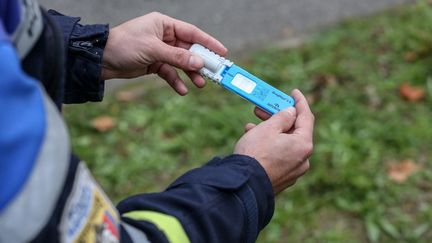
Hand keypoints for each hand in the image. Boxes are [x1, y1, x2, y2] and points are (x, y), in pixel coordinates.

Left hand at [101, 12, 226, 94]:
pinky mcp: (154, 64)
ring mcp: (160, 51)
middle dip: (200, 63)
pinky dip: (175, 81)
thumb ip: (177, 57)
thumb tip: (199, 64)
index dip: (208, 42)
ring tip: (200, 84)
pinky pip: (169, 73)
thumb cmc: (124, 46)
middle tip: (213, 74)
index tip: (222, 52)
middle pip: (189, 50)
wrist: (101, 60)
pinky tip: (182, 90)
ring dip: (190, 74)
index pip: (192, 32)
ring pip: (181, 63)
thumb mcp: (153, 50)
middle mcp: (164, 36)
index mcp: (164, 25)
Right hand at [234, 89, 313, 193]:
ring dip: (270, 132)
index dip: (300, 102)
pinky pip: (279, 156)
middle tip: (265, 108)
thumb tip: (291, 113)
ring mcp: (293, 171)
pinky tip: (253, 140)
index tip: (294, 92)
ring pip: (284, 144)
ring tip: (252, 126)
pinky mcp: (282, 178)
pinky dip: (269, 146)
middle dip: (279, 118)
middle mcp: (302, 159)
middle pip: (294, 132)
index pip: (306, 118)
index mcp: (303, 145)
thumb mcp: (268, 128)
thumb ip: (282, 117)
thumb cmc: (255, 153)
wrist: (243, 184)